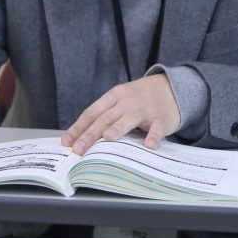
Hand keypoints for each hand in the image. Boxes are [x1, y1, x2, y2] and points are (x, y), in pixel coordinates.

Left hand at [61, 74, 180, 155]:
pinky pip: (157, 128)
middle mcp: (127, 101)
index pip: (92, 112)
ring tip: (108, 138)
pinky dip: (153, 136)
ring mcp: (145, 108)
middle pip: (106, 118)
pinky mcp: (162, 117)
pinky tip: (149, 145)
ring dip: (119, 128)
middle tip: (79, 149)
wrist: (170, 87)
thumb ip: (105, 116)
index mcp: (114, 96)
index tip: (66, 142)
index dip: (78, 127)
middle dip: (91, 134)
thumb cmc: (139, 99)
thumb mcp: (120, 101)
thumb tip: (81, 139)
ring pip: (129, 118)